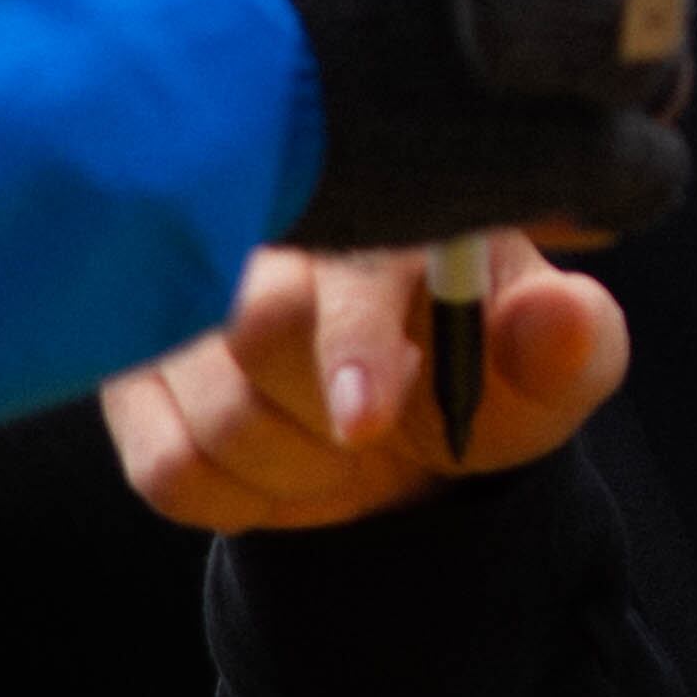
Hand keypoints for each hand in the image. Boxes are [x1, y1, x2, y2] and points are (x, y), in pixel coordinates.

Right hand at [101, 233, 628, 532]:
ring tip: (331, 440)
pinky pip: (169, 468)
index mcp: (373, 201)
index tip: (368, 419)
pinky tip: (273, 454)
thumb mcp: (544, 366)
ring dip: (294, 467)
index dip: (351, 343)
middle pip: (255, 331)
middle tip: (374, 428)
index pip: (335, 257)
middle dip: (331, 418)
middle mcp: (258, 228)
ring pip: (214, 416)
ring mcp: (180, 298)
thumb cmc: (474, 368)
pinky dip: (239, 495)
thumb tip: (562, 318)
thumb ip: (569, 344)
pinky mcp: (127, 374)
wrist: (400, 427)